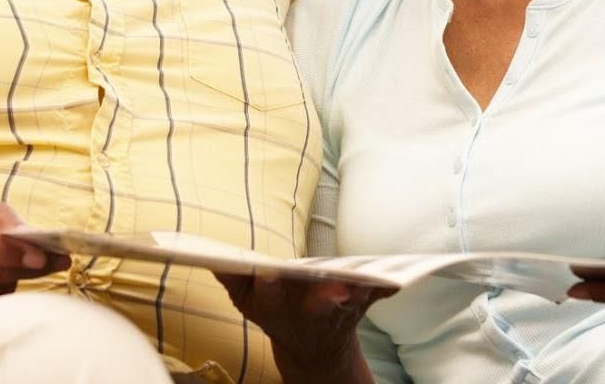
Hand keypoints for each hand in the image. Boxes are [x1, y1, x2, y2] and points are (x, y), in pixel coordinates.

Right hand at [216, 271, 391, 382]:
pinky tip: (394, 281)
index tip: (268, 272)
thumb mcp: (247, 300)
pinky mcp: (359, 306)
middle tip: (335, 287)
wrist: (312, 350)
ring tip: (366, 280)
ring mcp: (335, 312)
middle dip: (323, 297)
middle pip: (314, 305)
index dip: (267, 286)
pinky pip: (375, 296)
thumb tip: (210, 254)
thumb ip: (231, 277)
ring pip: (348, 303)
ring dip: (357, 293)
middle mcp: (306, 312)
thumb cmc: (275, 311)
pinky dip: (384, 289)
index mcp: (274, 306)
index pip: (267, 294)